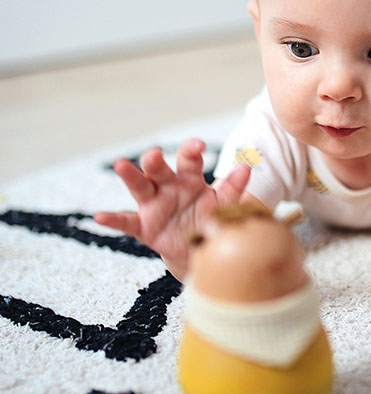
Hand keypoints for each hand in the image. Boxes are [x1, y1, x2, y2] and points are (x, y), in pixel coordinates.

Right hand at [94, 138, 250, 279]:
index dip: (191, 151)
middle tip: (154, 154)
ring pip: (140, 187)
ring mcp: (153, 205)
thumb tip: (247, 167)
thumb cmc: (210, 217)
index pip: (188, 160)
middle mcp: (168, 187)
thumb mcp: (224, 204)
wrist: (199, 247)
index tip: (199, 146)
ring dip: (131, 176)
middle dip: (155, 161)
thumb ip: (233, 188)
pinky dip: (113, 219)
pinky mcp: (143, 226)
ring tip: (121, 165)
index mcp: (189, 178)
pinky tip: (100, 216)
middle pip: (159, 170)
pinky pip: (126, 222)